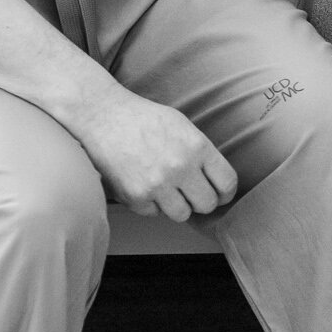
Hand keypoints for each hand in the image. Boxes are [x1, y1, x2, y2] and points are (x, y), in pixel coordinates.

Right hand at [77, 87, 237, 223]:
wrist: (104, 117)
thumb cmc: (145, 120)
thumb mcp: (183, 126)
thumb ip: (202, 153)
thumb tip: (218, 182)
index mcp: (197, 147)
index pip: (227, 183)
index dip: (225, 193)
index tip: (220, 194)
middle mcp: (180, 167)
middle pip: (207, 204)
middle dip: (201, 201)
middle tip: (191, 193)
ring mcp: (158, 184)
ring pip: (182, 214)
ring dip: (177, 205)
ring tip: (166, 188)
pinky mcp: (136, 196)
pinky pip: (154, 213)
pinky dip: (151, 204)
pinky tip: (144, 184)